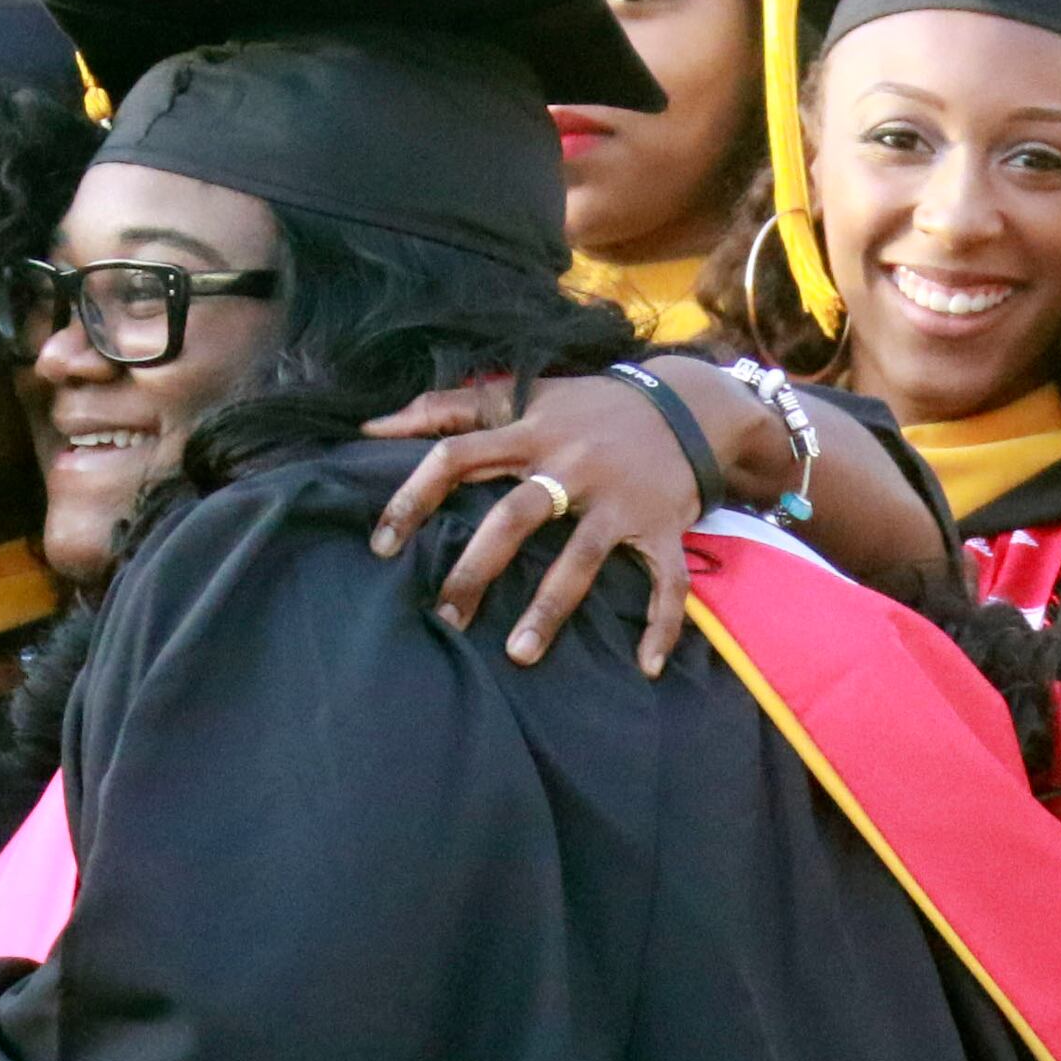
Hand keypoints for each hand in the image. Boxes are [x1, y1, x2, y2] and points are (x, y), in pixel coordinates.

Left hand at [364, 371, 695, 670]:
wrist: (690, 403)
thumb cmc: (587, 407)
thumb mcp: (523, 395)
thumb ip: (448, 407)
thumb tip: (371, 427)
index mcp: (530, 432)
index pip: (457, 456)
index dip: (413, 498)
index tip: (381, 547)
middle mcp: (572, 464)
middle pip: (514, 517)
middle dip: (476, 570)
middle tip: (444, 618)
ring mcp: (619, 499)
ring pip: (582, 557)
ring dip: (550, 609)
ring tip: (519, 656)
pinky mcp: (663, 526)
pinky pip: (667, 580)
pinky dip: (662, 623)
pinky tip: (646, 666)